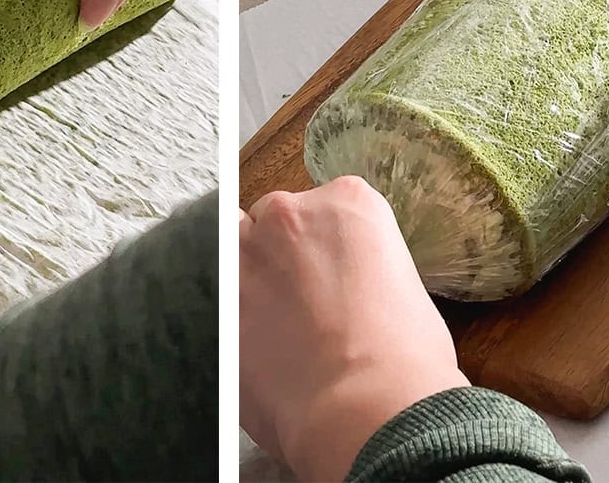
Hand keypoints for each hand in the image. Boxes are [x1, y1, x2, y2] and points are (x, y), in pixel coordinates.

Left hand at [240, 177, 468, 480]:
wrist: (369, 406)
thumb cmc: (405, 360)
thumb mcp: (402, 290)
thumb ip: (359, 271)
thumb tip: (341, 294)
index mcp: (349, 203)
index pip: (320, 209)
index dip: (320, 249)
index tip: (325, 279)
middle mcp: (291, 214)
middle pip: (269, 219)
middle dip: (276, 254)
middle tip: (293, 304)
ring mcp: (245, 252)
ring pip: (227, 245)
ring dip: (239, 274)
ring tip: (260, 323)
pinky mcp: (214, 297)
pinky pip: (203, 293)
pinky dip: (216, 314)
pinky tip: (240, 348)